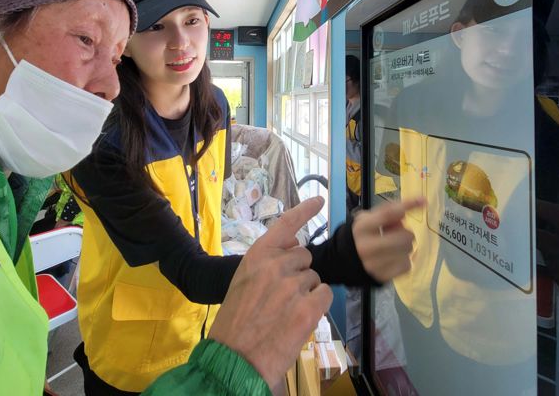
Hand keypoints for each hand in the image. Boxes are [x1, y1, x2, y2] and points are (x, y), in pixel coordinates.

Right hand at [209, 197, 332, 392]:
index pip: (285, 226)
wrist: (233, 359)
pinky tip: (299, 319)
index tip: (319, 200)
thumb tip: (293, 252)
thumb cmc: (235, 324)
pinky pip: (325, 294)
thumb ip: (265, 266)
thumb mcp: (243, 283)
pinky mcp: (308, 306)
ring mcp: (293, 285)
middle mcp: (275, 265)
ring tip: (285, 313)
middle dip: (298, 273)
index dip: (304, 211)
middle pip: (304, 258)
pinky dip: (317, 306)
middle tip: (282, 298)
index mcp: (256, 257)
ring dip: (306, 293)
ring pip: (315, 279)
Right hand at [352, 198, 423, 281]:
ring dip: (405, 246)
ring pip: (408, 250)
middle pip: (404, 236)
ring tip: (393, 245)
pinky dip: (404, 259)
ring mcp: (375, 264)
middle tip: (396, 233)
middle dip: (405, 233)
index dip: (407, 206)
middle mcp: (367, 246)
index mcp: (362, 228)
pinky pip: (407, 265)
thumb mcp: (368, 219)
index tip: (423, 201)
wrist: (346, 261)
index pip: (388, 214)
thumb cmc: (362, 235)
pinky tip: (393, 257)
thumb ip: (386, 212)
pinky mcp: (383, 277)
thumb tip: (408, 211)